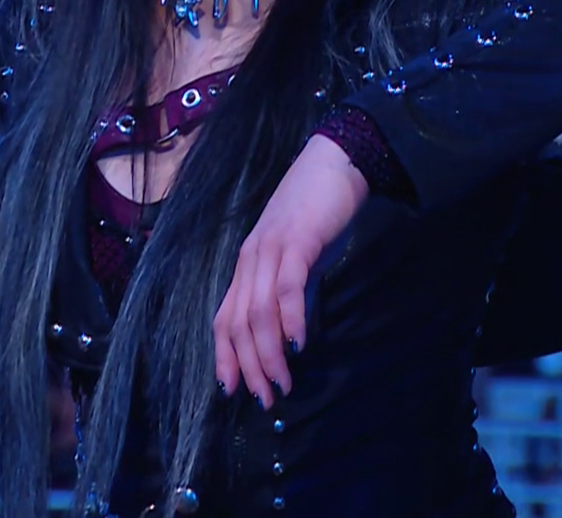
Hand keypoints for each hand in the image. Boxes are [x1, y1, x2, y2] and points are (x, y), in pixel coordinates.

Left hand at [213, 135, 368, 408]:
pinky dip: (290, 318)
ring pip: (259, 311)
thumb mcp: (299, 259)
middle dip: (249, 367)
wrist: (337, 162)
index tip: (235, 390)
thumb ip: (292, 292)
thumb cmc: (319, 212)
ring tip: (282, 383)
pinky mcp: (297, 240)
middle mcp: (250, 259)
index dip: (225, 357)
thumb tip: (292, 334)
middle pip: (238, 323)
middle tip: (266, 398)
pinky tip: (299, 343)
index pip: (224, 318)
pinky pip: (287, 286)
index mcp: (247, 265)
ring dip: (268, 354)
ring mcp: (270, 248)